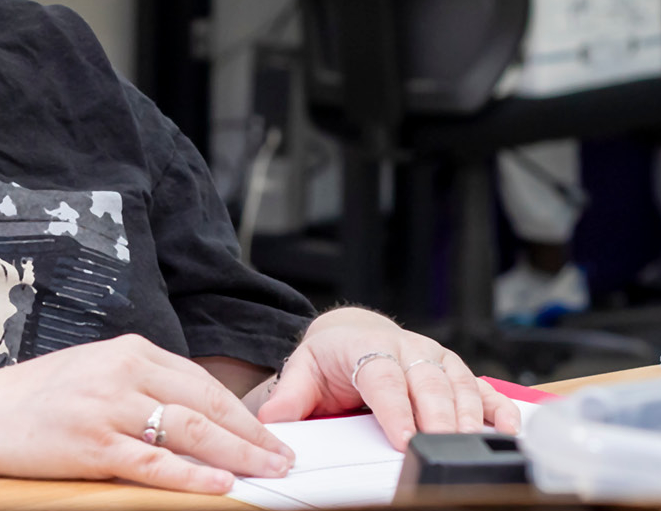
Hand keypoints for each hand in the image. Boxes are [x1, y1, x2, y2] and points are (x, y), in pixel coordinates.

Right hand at [0, 334, 294, 493]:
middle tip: (285, 457)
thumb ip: (141, 384)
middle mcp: (122, 373)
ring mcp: (108, 409)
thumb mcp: (93, 373)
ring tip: (268, 472)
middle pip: (205, 405)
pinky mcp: (93, 445)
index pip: (200, 381)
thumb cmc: (34, 399)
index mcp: (126, 351)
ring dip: (237, 455)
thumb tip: (195, 414)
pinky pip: (155, 464)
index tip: (270, 431)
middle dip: (252, 434)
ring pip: (190, 432)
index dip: (242, 410)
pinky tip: (221, 486)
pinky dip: (193, 477)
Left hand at [257, 307, 521, 448]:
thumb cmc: (331, 357)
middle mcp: (407, 349)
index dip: (395, 409)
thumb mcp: (303, 368)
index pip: (382, 378)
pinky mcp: (456, 371)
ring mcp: (435, 358)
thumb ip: (292, 394)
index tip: (403, 439)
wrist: (353, 334)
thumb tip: (273, 419)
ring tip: (470, 447)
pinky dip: (498, 407)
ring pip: (459, 385)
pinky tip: (507, 429)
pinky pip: (483, 387)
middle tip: (439, 448)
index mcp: (367, 347)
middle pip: (428, 382)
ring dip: (468, 417)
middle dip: (437, 417)